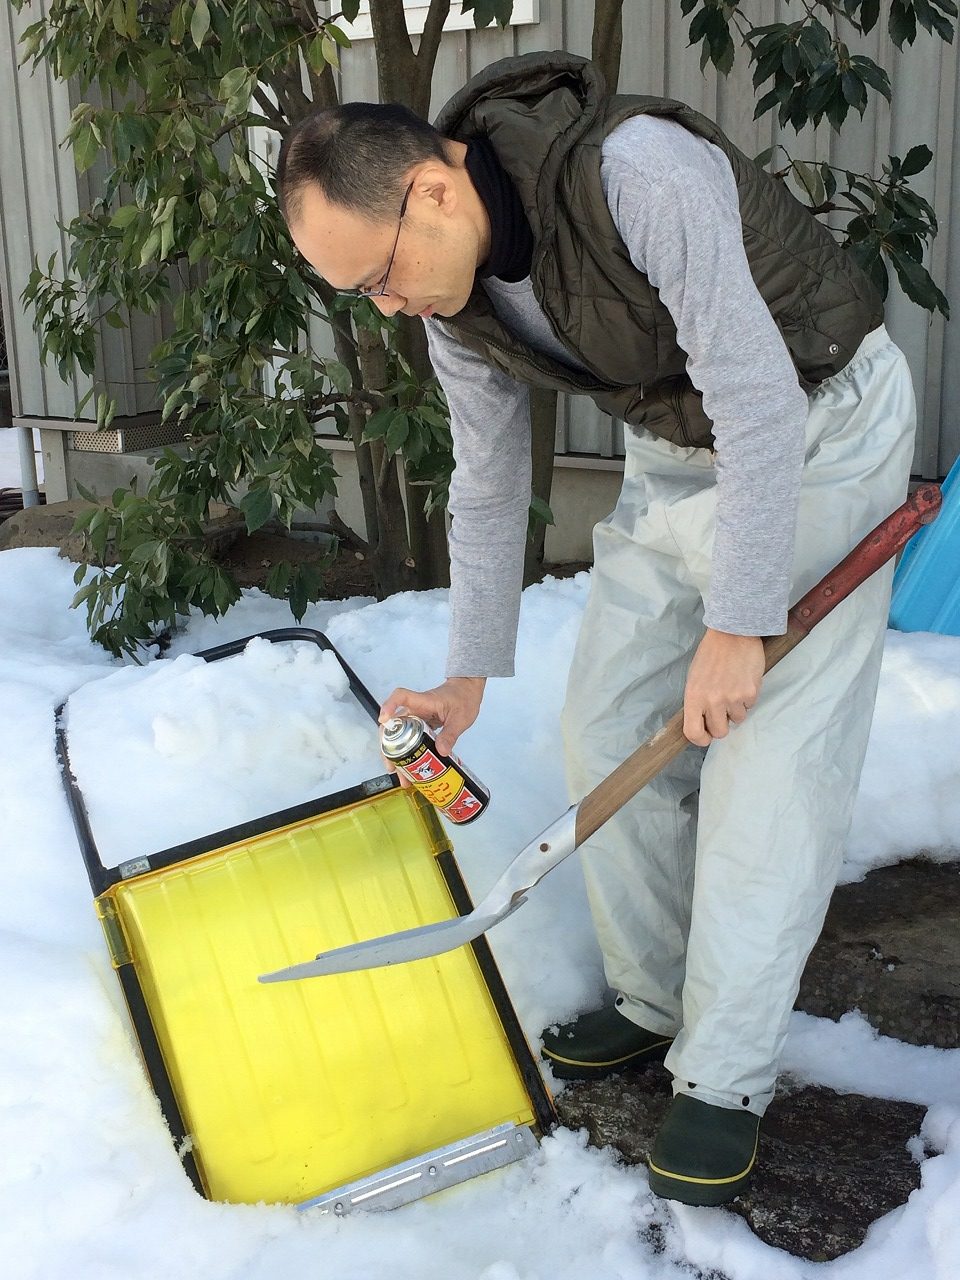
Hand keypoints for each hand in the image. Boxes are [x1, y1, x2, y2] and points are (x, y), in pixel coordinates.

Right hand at [379, 677, 486, 781]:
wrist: (467, 692)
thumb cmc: (463, 698)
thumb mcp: (460, 718)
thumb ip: (450, 734)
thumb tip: (441, 751)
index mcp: (423, 701)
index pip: (401, 697)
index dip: (389, 706)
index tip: (384, 719)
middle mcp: (415, 710)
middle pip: (392, 724)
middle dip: (388, 746)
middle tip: (391, 764)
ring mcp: (416, 718)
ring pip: (398, 735)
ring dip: (395, 753)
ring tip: (398, 772)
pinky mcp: (419, 726)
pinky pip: (407, 739)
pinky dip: (406, 753)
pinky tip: (408, 766)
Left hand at [683, 629, 764, 746]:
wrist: (733, 633)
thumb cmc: (710, 654)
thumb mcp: (694, 678)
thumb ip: (697, 701)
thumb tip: (701, 721)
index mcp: (694, 696)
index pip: (693, 732)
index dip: (700, 739)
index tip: (705, 737)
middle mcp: (712, 700)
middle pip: (720, 732)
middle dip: (722, 725)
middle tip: (722, 711)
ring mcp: (732, 698)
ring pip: (737, 719)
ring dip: (736, 709)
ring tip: (733, 688)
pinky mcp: (750, 693)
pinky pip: (750, 706)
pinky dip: (747, 698)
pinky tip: (742, 680)